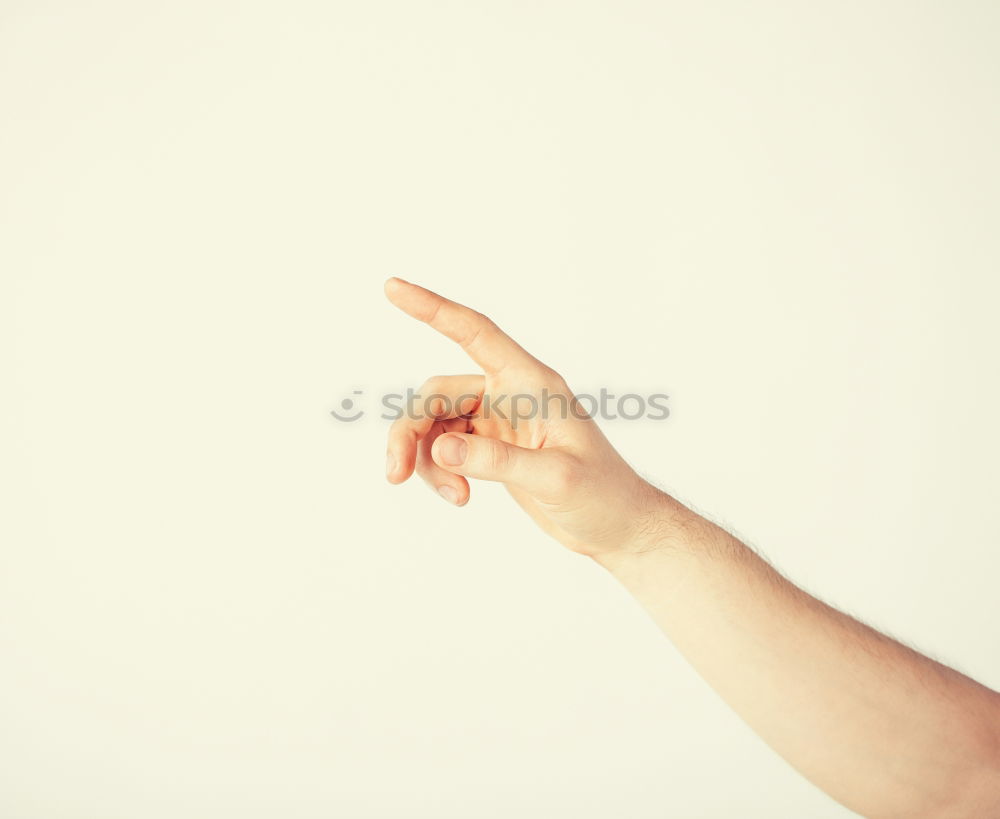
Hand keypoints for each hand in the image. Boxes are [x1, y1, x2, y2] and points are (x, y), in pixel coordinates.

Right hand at [383, 277, 665, 557]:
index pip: (476, 333)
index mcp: (532, 383)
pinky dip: (440, 472)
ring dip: (425, 459)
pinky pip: (445, 448)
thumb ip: (498, 461)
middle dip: (410, 431)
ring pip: (435, 424)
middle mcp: (511, 394)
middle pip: (437, 394)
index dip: (433, 308)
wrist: (618, 528)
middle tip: (394, 473)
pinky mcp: (491, 448)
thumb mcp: (556, 478)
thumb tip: (440, 447)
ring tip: (453, 498)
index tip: (392, 287)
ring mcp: (498, 421)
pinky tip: (460, 497)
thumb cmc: (602, 495)